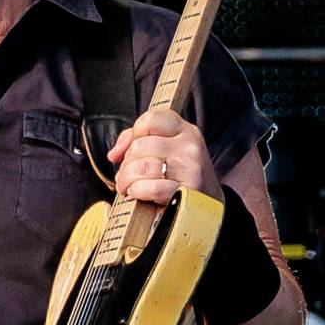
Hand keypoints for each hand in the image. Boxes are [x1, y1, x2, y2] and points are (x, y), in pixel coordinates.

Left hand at [105, 107, 220, 204]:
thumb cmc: (180, 176)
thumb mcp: (168, 150)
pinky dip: (138, 192)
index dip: (132, 135)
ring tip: (128, 187)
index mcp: (185, 130)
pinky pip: (152, 188)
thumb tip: (114, 153)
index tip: (129, 150)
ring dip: (127, 179)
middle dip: (126, 164)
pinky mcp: (187, 192)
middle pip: (140, 146)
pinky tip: (138, 194)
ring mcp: (190, 168)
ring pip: (142, 166)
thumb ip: (139, 140)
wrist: (210, 205)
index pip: (150, 119)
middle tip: (127, 175)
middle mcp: (190, 146)